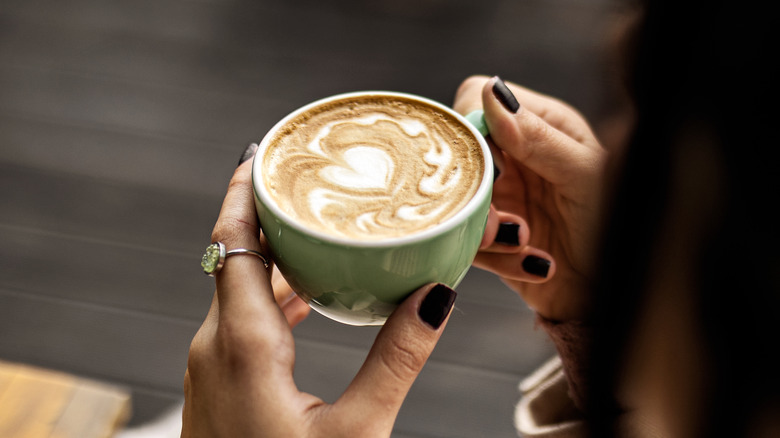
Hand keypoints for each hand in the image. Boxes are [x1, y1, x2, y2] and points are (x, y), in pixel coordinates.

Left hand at [182, 159, 455, 436]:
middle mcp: (213, 347)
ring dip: (272, 254)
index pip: (233, 240)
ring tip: (313, 226)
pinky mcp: (218, 386)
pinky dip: (271, 294)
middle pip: (234, 255)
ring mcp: (210, 368)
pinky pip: (238, 319)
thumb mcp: (357, 430)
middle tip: (304, 177)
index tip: (264, 152)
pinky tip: (305, 295)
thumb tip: (436, 298)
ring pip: (237, 288)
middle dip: (266, 212)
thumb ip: (396, 360)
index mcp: (242, 345)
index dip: (244, 190)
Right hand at [454, 76, 605, 321]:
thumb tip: (492, 94)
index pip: (476, 100)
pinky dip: (497, 258)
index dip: (472, 129)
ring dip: (488, 230)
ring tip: (527, 244)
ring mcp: (501, 198)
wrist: (621, 288)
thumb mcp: (585, 175)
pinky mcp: (492, 239)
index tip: (492, 166)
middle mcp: (515, 157)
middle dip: (475, 190)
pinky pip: (468, 241)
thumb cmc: (618, 223)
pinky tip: (535, 265)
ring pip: (456, 201)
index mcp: (540, 125)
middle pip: (458, 153)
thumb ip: (538, 137)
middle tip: (504, 221)